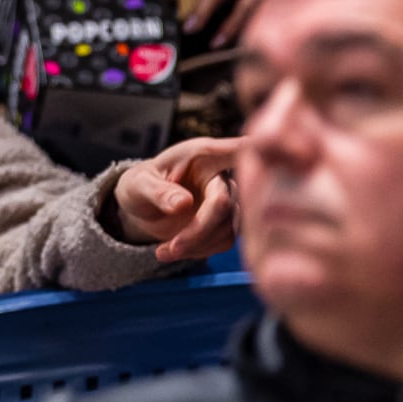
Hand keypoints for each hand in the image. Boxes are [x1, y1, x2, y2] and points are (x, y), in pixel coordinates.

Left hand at [109, 136, 245, 261]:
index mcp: (204, 155)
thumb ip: (158, 191)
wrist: (142, 207)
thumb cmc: (141, 186)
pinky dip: (199, 251)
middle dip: (199, 230)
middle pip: (226, 203)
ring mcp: (228, 200)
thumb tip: (183, 203)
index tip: (264, 152)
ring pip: (228, 228)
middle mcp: (222, 176)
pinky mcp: (226, 223)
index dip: (257, 152)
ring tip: (163, 252)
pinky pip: (224, 242)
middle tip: (171, 248)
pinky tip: (175, 251)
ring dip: (197, 245)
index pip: (238, 149)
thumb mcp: (139, 185)